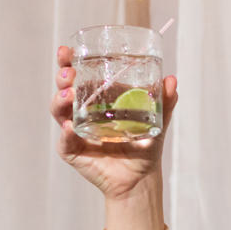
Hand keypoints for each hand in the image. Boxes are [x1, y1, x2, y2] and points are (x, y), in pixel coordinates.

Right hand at [51, 45, 178, 200]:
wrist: (140, 178)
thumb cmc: (144, 147)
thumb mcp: (157, 123)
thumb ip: (164, 103)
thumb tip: (171, 80)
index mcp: (95, 100)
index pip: (78, 76)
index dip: (68, 62)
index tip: (67, 50)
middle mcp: (80, 113)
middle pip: (64, 89)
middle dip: (62, 77)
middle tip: (69, 72)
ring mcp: (73, 131)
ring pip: (59, 111)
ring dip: (60, 100)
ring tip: (69, 94)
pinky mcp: (71, 151)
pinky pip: (65, 141)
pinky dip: (66, 133)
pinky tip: (70, 127)